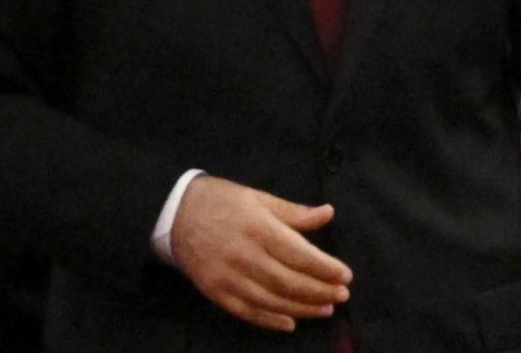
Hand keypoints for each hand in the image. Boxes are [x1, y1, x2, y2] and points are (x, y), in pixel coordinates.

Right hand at [169, 176, 351, 330]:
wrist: (174, 214)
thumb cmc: (222, 202)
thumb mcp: (259, 198)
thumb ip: (294, 212)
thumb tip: (328, 213)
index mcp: (258, 229)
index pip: (299, 254)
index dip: (325, 268)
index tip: (346, 276)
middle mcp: (244, 256)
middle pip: (288, 281)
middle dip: (319, 291)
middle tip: (342, 296)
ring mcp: (227, 277)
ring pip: (270, 300)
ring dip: (301, 308)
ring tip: (325, 309)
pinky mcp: (214, 291)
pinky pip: (245, 311)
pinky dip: (269, 320)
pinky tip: (290, 323)